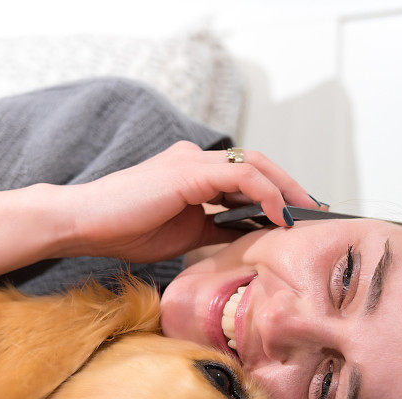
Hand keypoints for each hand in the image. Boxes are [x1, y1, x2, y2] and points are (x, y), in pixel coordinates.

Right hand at [60, 141, 322, 262]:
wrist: (86, 225)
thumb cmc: (127, 230)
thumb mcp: (187, 233)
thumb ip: (218, 227)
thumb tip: (250, 235)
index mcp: (196, 172)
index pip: (248, 177)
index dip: (278, 193)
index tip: (299, 216)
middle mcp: (198, 159)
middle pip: (259, 166)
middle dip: (292, 188)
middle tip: (316, 212)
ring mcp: (194, 161)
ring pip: (256, 166)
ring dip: (288, 189)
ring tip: (307, 214)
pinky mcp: (190, 171)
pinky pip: (242, 178)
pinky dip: (266, 194)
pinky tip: (280, 217)